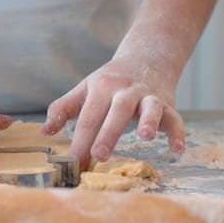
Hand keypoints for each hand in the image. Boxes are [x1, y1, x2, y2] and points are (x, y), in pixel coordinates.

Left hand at [42, 58, 184, 169]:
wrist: (145, 58)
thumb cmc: (109, 81)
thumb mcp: (84, 89)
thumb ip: (63, 108)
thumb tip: (45, 131)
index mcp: (101, 88)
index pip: (88, 117)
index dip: (80, 141)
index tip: (73, 163)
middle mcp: (125, 91)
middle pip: (116, 111)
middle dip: (108, 134)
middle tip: (98, 155)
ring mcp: (148, 96)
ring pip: (150, 107)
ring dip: (149, 121)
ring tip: (145, 137)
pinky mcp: (167, 103)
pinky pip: (175, 117)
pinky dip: (178, 132)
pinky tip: (177, 148)